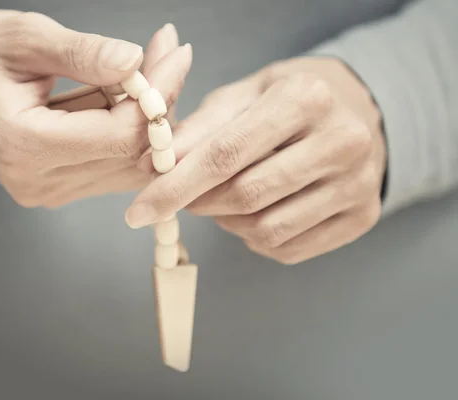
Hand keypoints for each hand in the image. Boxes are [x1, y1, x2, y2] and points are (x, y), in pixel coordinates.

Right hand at [0, 10, 190, 207]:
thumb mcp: (21, 38)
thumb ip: (81, 53)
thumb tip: (135, 62)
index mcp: (23, 145)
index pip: (118, 136)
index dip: (158, 95)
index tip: (175, 53)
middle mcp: (39, 181)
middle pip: (131, 154)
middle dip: (161, 103)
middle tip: (170, 53)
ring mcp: (49, 190)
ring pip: (129, 165)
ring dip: (150, 117)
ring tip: (154, 64)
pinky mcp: (58, 186)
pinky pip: (113, 165)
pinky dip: (131, 130)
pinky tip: (133, 92)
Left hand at [127, 57, 386, 263]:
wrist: (358, 111)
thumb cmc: (287, 100)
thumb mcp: (242, 95)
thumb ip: (196, 130)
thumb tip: (149, 167)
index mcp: (306, 98)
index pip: (226, 154)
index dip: (175, 187)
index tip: (139, 211)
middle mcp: (342, 141)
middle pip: (245, 196)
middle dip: (197, 203)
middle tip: (180, 197)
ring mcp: (358, 184)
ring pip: (266, 229)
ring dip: (225, 222)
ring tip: (221, 200)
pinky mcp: (362, 217)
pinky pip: (287, 248)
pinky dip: (254, 237)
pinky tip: (253, 213)